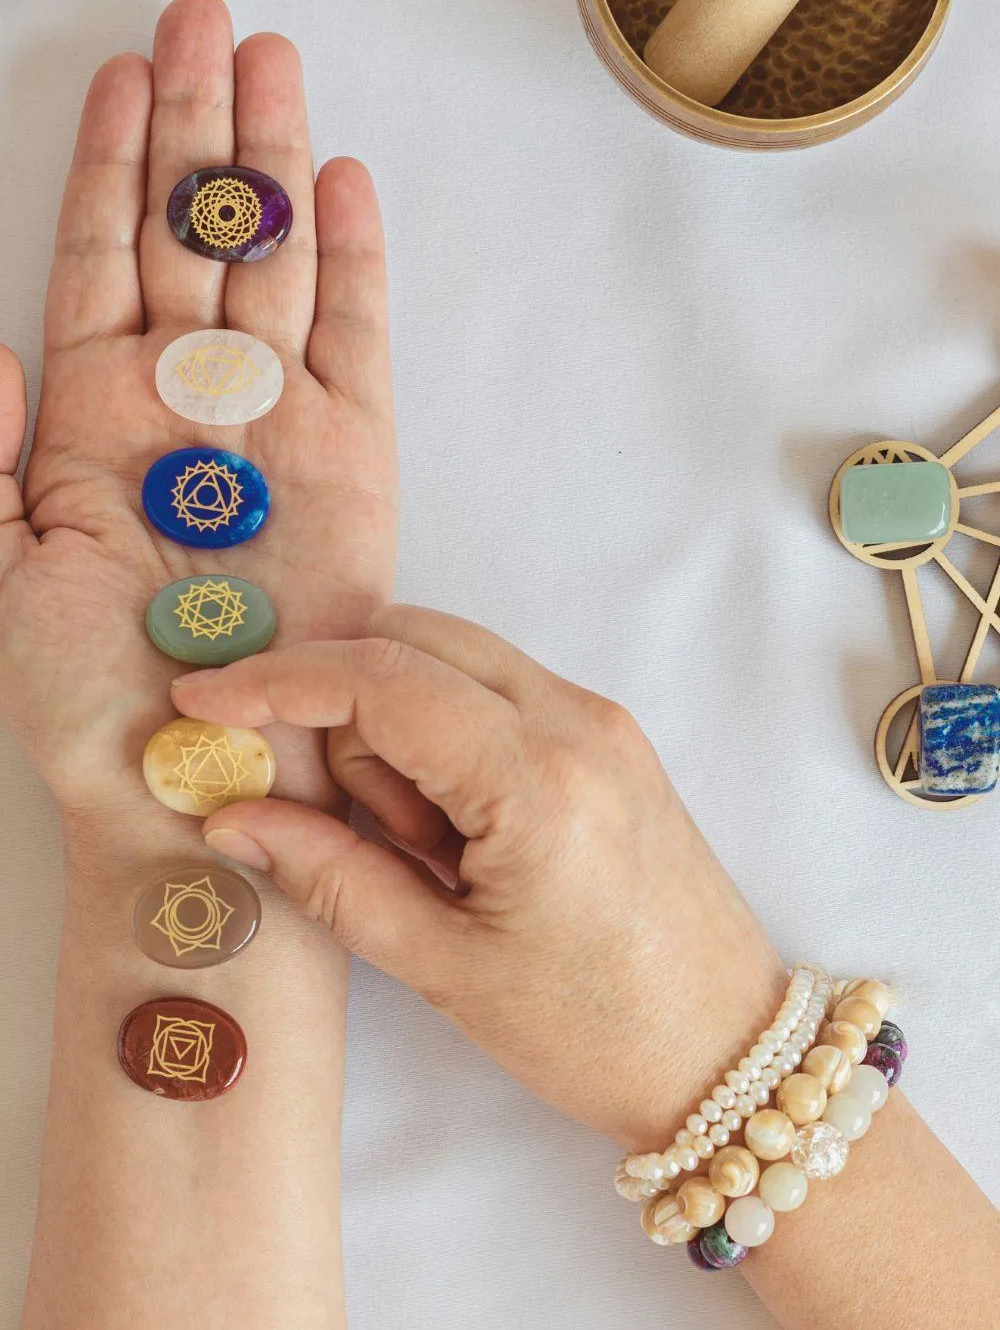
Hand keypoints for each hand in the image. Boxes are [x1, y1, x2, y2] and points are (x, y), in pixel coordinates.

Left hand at [0, 0, 394, 834]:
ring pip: (271, 261)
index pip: (100, 253)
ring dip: (271, 162)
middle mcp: (183, 399)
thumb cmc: (80, 693)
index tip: (122, 69)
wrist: (194, 775)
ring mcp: (273, 419)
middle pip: (191, 231)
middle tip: (207, 20)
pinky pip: (356, 341)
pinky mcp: (353, 457)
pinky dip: (352, 263)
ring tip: (271, 63)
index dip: (109, 160)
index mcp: (91, 413)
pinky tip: (342, 186)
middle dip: (197, 125)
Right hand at [171, 606, 786, 1149]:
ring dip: (399, 728)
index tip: (204, 697)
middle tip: (348, 820)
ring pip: (452, 660)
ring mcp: (602, 718)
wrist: (727, 1050)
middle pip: (414, 640)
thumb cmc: (592, 1031)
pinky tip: (458, 831)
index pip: (383, 680)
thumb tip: (233, 817)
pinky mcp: (610, 734)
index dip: (280, 681)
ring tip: (430, 852)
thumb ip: (332, 877)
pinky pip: (494, 692)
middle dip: (344, 707)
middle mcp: (578, 719)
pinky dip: (444, 735)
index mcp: (538, 779)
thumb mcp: (445, 966)